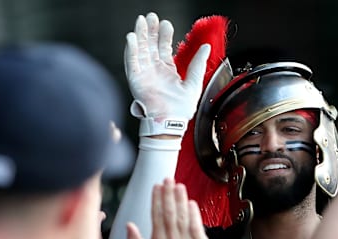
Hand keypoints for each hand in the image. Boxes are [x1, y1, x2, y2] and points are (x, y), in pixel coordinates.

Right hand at [125, 13, 210, 135]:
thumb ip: (198, 64)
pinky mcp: (136, 80)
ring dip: (140, 36)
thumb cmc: (180, 110)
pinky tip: (132, 37)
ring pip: (140, 50)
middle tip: (151, 17)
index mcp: (168, 72)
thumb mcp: (194, 83)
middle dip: (150, 31)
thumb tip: (206, 48)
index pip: (164, 48)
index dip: (164, 35)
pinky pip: (131, 62)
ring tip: (141, 22)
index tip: (166, 24)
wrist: (170, 123)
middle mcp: (154, 71)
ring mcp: (144, 74)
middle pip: (150, 46)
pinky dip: (131, 49)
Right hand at [126, 179, 209, 238]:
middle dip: (168, 194)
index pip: (156, 214)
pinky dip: (194, 213)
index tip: (157, 186)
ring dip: (180, 199)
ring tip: (179, 186)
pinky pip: (196, 225)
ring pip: (182, 215)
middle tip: (168, 179)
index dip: (157, 198)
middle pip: (169, 211)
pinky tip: (191, 202)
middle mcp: (171, 238)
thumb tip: (127, 225)